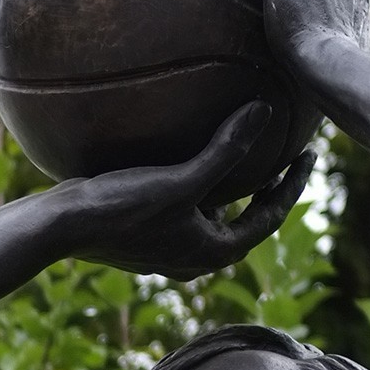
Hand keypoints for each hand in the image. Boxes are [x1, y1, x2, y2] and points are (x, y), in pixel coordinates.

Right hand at [56, 99, 314, 279]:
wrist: (61, 228)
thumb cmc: (123, 207)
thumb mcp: (182, 180)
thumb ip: (227, 149)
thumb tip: (264, 111)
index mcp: (215, 252)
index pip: (270, 217)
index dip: (292, 185)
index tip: (308, 155)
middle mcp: (196, 258)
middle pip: (247, 221)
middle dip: (267, 189)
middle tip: (285, 156)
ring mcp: (170, 250)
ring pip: (216, 218)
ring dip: (233, 190)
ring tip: (244, 155)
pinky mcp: (148, 237)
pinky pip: (188, 211)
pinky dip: (202, 189)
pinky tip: (191, 159)